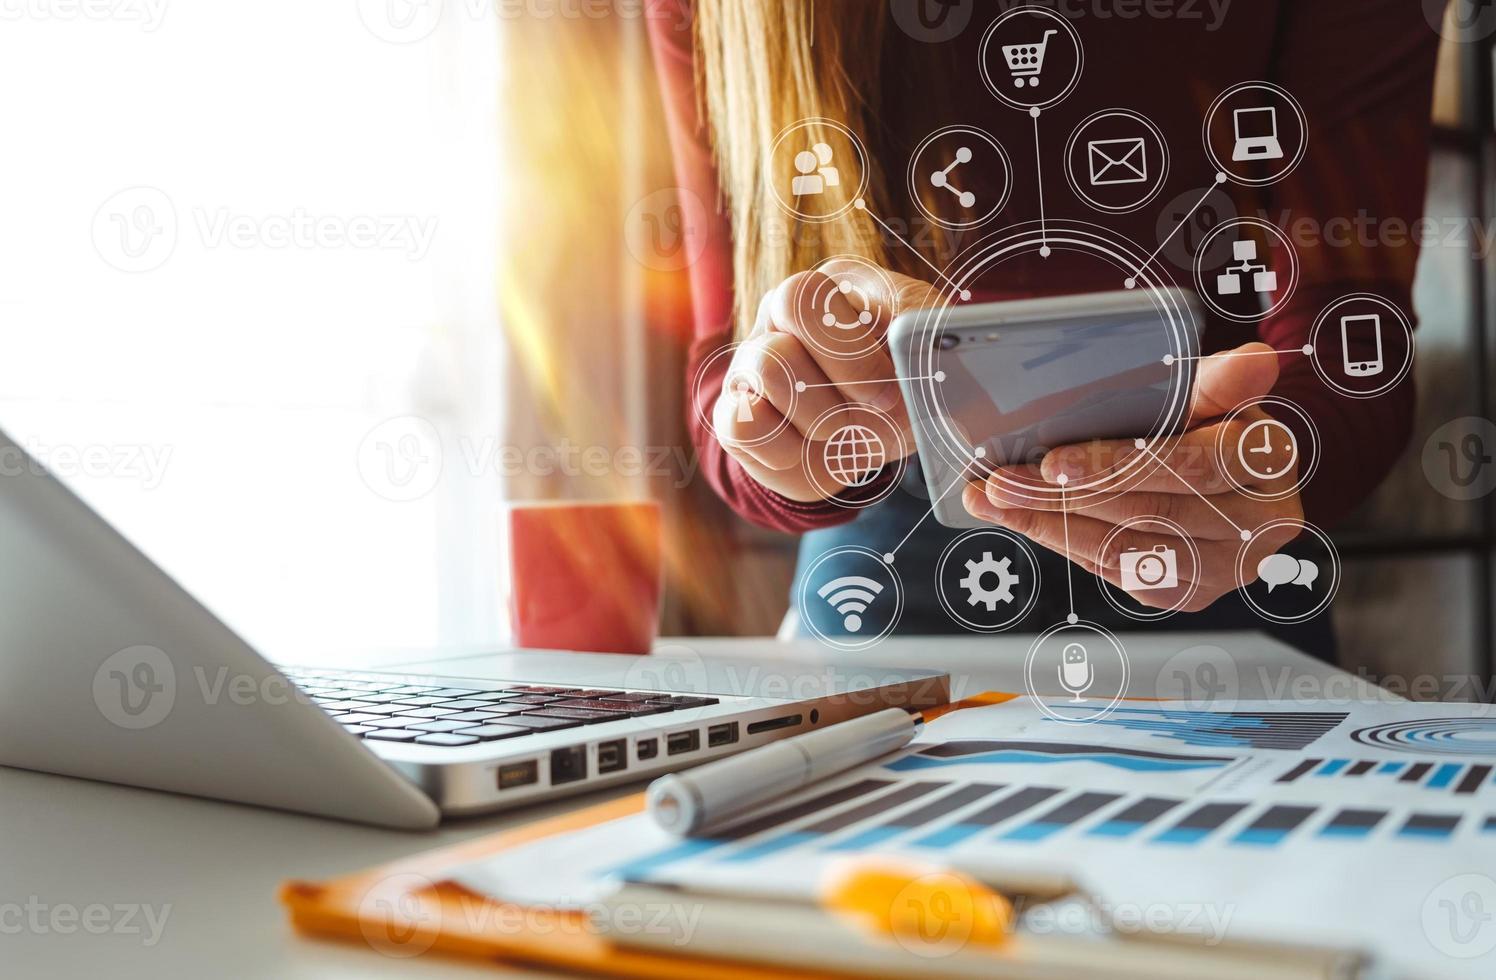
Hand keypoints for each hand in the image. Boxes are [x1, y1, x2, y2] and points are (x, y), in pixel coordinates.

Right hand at [713, 260, 938, 501]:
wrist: (882, 438)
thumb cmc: (909, 387)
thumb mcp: (928, 359)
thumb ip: (918, 336)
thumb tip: (903, 333)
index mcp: (829, 288)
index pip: (805, 297)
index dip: (846, 352)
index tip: (890, 393)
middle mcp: (779, 317)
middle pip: (779, 333)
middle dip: (836, 384)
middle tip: (875, 408)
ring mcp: (750, 362)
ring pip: (764, 372)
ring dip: (819, 418)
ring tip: (845, 428)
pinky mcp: (733, 411)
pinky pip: (739, 426)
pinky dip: (785, 451)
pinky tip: (811, 450)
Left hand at [963, 342, 1304, 611]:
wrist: (1230, 479)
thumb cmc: (1212, 425)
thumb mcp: (1213, 393)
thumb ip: (1217, 381)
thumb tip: (1254, 361)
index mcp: (1268, 460)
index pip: (1194, 464)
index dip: (1119, 465)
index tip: (1053, 462)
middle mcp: (1258, 524)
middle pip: (1149, 512)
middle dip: (1063, 497)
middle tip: (1000, 480)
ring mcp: (1225, 567)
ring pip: (1125, 550)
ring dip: (1049, 525)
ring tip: (995, 499)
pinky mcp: (1189, 593)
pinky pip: (1118, 574)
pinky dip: (1065, 545)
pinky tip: (1025, 520)